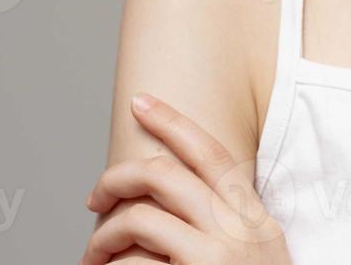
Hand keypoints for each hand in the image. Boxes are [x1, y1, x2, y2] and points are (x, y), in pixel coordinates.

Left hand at [81, 93, 291, 264]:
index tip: (141, 101)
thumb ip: (228, 223)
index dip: (173, 121)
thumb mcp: (257, 252)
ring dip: (103, 238)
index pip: (211, 152)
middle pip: (162, 175)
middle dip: (115, 179)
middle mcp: (238, 229)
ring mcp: (216, 257)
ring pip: (138, 218)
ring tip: (93, 259)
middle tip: (95, 199)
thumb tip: (171, 202)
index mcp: (254, 216)